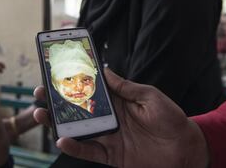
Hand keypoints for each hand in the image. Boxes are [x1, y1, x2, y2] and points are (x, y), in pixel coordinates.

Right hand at [33, 69, 208, 167]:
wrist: (185, 149)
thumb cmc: (171, 119)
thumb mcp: (150, 97)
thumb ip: (126, 87)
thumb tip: (104, 70)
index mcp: (117, 101)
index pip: (90, 89)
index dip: (73, 82)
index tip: (55, 72)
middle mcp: (108, 118)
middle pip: (76, 109)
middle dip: (57, 101)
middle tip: (40, 92)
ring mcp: (108, 137)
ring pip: (76, 129)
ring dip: (57, 122)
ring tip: (42, 113)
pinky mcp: (111, 155)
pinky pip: (88, 151)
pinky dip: (74, 146)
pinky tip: (62, 139)